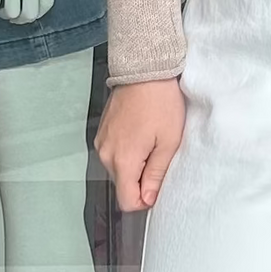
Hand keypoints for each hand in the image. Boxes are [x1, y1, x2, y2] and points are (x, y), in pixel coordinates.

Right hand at [94, 79, 185, 210]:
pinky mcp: (102, 131)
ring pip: (118, 169)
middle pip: (122, 185)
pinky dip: (127, 150)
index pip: (127, 201)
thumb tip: (149, 198)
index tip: (158, 185)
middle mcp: (106, 154)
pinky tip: (141, 133)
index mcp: (123, 160)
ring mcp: (102, 142)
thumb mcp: (169, 141)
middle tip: (160, 155)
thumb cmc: (160, 102)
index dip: (145, 200)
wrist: (144, 70)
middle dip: (141, 179)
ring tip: (151, 140)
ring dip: (135, 164)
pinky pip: (114, 153)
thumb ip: (157, 174)